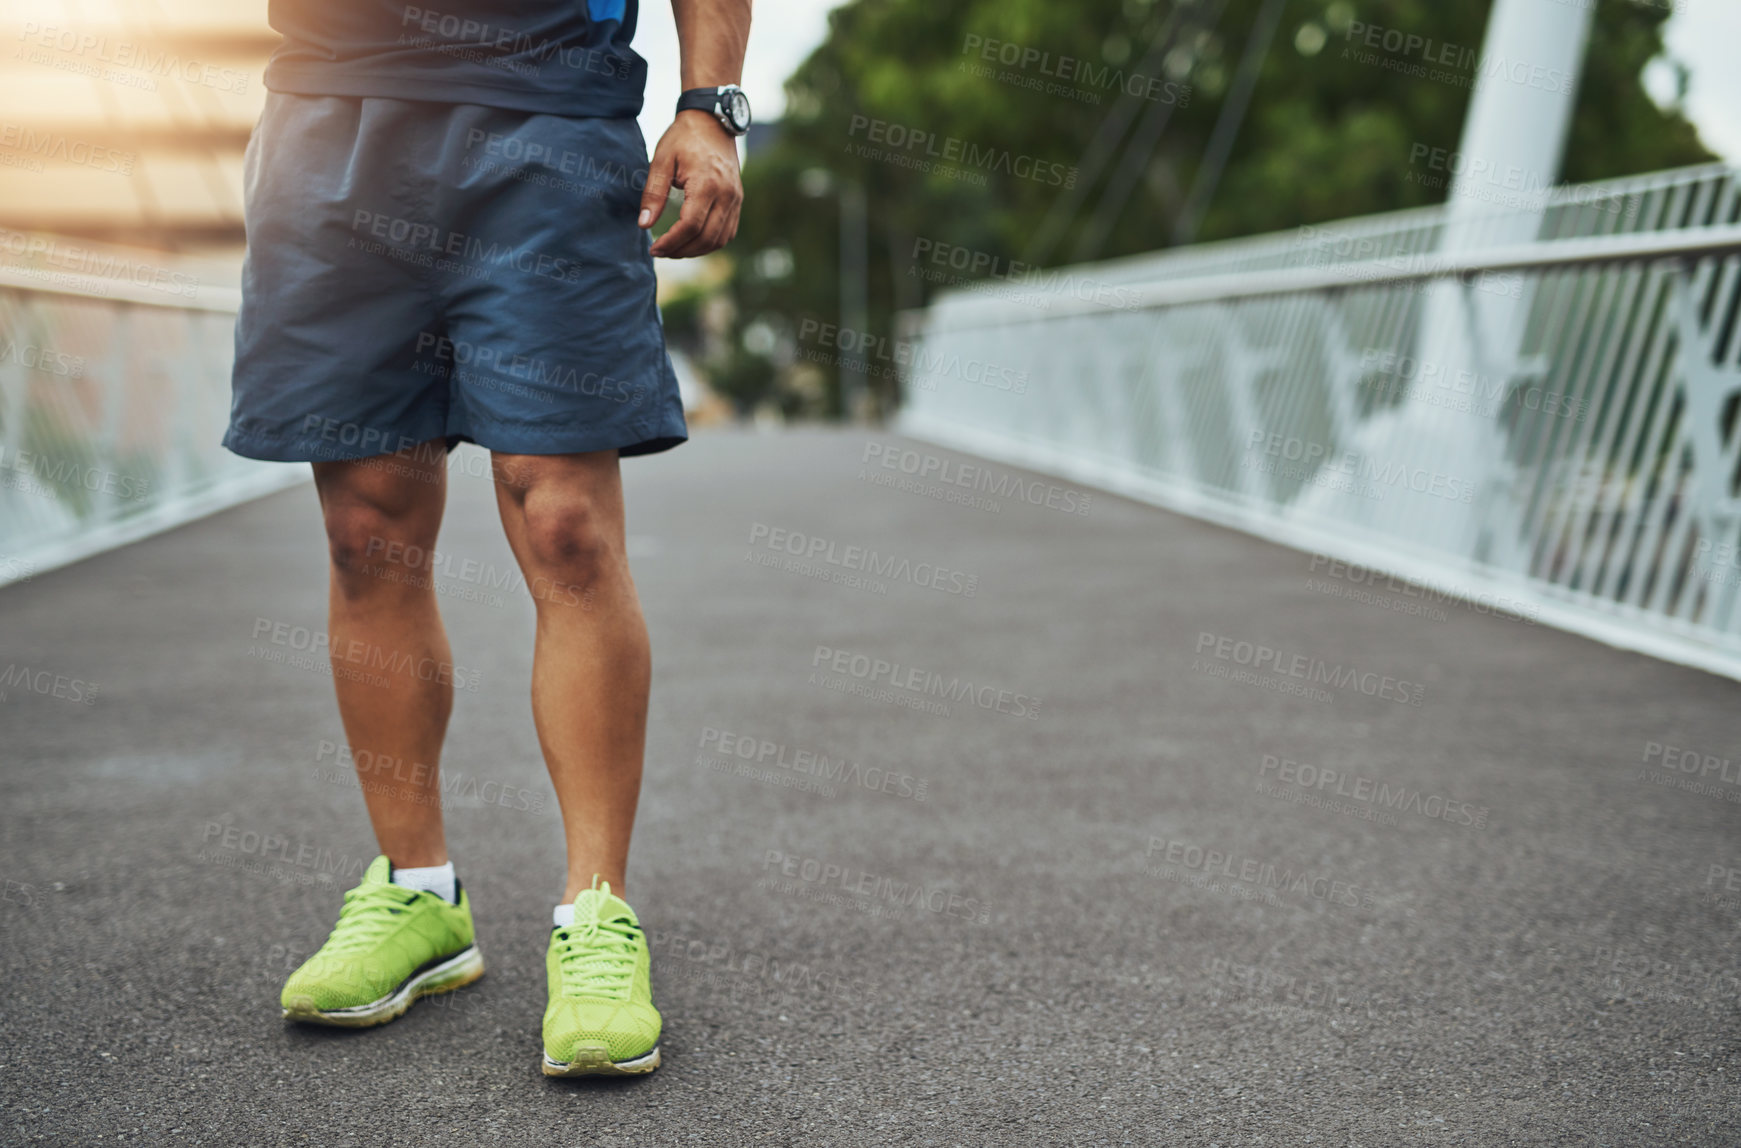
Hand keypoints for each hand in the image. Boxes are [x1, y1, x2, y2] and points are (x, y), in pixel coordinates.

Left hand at [640, 110, 743, 257]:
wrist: (712, 121)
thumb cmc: (684, 138)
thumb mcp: (662, 161)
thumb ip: (653, 194)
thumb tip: (644, 225)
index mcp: (707, 184)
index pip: (690, 226)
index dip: (671, 242)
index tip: (653, 249)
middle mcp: (727, 195)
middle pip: (706, 238)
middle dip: (681, 251)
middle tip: (661, 252)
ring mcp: (736, 199)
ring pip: (719, 240)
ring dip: (696, 251)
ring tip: (674, 249)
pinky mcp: (738, 200)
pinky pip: (728, 232)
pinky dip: (710, 242)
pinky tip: (692, 240)